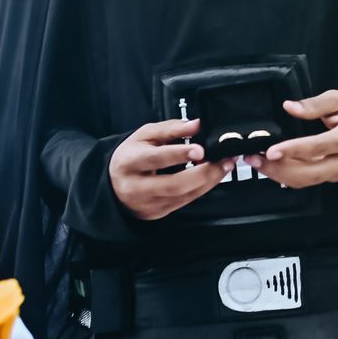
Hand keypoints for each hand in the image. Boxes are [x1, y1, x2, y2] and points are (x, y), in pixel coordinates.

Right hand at [108, 119, 233, 219]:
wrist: (113, 185)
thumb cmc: (131, 157)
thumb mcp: (144, 136)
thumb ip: (170, 129)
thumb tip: (196, 125)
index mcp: (130, 162)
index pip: (156, 159)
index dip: (179, 154)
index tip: (200, 149)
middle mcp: (137, 186)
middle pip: (174, 185)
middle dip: (203, 173)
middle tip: (223, 160)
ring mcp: (148, 203)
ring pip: (184, 196)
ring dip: (209, 181)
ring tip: (224, 165)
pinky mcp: (159, 213)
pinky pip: (186, 201)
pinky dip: (203, 188)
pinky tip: (213, 176)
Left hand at [245, 91, 337, 188]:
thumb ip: (314, 104)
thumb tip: (289, 107)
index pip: (317, 147)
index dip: (292, 150)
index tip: (270, 150)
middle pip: (309, 172)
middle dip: (278, 168)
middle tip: (254, 158)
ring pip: (306, 181)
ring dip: (279, 175)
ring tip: (257, 162)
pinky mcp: (334, 179)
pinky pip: (308, 181)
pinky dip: (288, 177)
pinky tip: (272, 168)